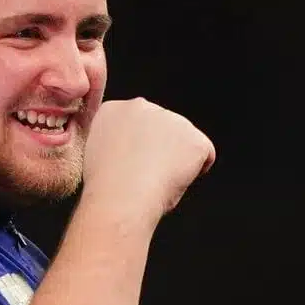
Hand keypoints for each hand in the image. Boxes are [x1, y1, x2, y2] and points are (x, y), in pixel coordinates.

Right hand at [81, 98, 215, 222]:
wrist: (120, 198)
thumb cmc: (106, 187)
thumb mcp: (99, 155)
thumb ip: (117, 144)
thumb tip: (131, 153)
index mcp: (114, 110)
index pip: (135, 123)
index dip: (137, 147)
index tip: (132, 162)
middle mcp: (142, 106)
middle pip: (162, 128)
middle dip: (160, 148)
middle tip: (146, 174)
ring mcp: (171, 119)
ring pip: (183, 141)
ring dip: (176, 159)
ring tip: (156, 180)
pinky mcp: (194, 138)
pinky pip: (205, 155)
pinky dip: (196, 170)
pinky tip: (175, 181)